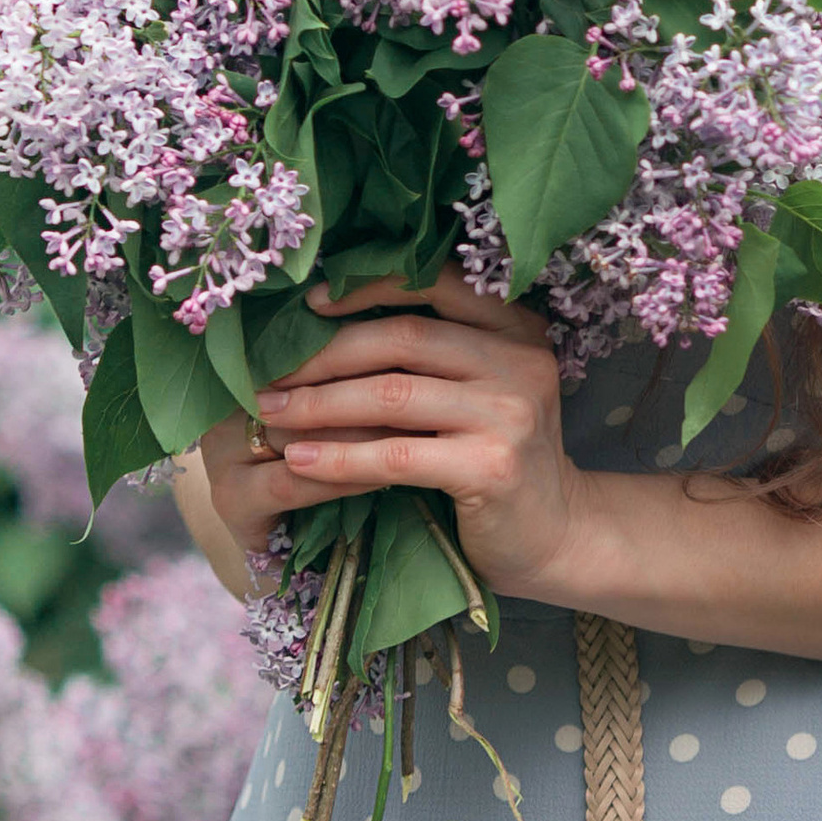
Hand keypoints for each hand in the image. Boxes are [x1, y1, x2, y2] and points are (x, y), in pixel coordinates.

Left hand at [199, 262, 593, 605]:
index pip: (435, 283)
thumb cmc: (495, 457)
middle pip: (401, 338)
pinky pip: (395, 456)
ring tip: (271, 415)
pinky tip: (300, 461)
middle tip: (267, 375)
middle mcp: (520, 360)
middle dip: (323, 355)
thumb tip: (324, 324)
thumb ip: (430, 355)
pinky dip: (340, 457)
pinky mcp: (492, 467)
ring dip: (319, 404)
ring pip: (391, 395)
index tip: (309, 304)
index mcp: (516, 327)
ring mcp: (510, 413)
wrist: (554, 536)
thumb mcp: (478, 390)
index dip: (367, 286)